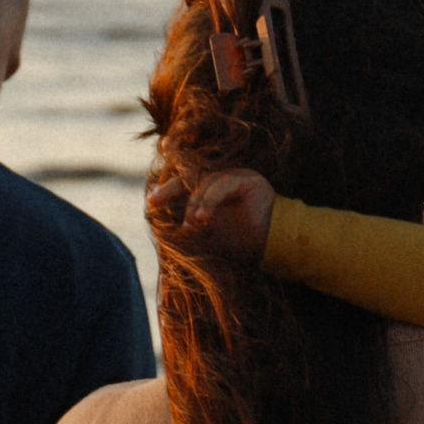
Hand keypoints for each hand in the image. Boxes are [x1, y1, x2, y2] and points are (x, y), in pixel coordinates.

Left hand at [148, 165, 274, 264]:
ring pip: (205, 182)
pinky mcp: (248, 179)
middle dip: (170, 188)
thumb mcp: (209, 235)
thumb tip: (165, 228)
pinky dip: (209, 201)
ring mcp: (235, 175)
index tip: (150, 199)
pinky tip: (201, 219)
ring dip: (194, 205)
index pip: (184, 182)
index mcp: (210, 190)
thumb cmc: (242, 243)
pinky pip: (222, 185)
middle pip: (190, 176)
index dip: (168, 184)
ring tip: (190, 226)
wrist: (273, 247)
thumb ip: (191, 225)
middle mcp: (221, 178)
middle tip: (153, 201)